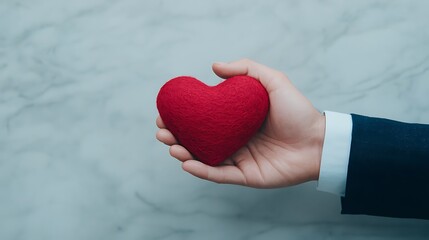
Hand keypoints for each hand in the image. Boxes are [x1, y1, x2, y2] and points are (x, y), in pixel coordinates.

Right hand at [156, 59, 324, 187]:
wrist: (319, 140)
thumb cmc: (297, 111)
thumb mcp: (272, 81)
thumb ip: (245, 69)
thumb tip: (214, 66)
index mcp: (236, 120)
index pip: (203, 119)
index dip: (182, 117)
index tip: (166, 111)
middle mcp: (234, 140)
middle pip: (198, 140)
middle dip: (176, 136)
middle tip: (163, 131)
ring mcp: (239, 158)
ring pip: (205, 158)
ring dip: (184, 154)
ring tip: (171, 145)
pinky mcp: (246, 175)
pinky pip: (219, 174)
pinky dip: (202, 170)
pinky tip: (187, 163)